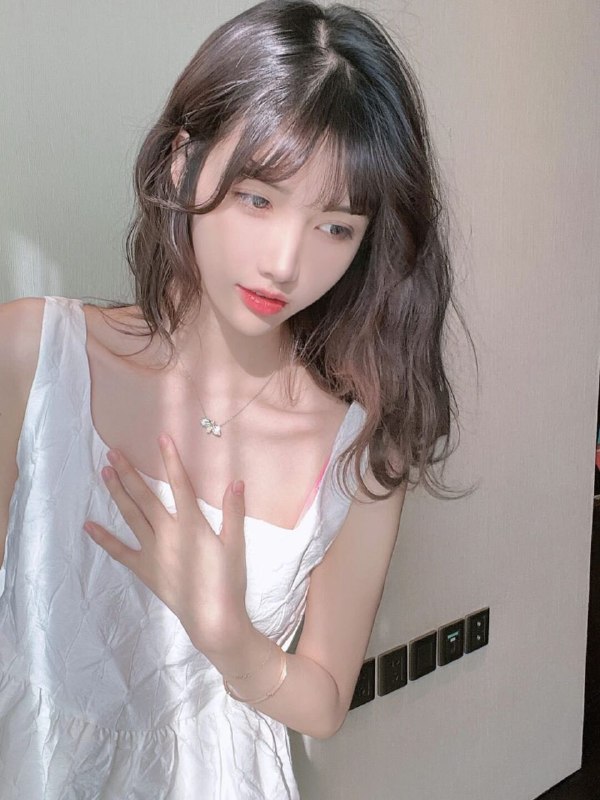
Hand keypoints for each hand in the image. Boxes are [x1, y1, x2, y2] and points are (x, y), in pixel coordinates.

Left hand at [83, 434, 249, 652]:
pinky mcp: (145, 569)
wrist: (212, 619)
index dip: (171, 459)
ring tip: (104, 473)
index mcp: (192, 524)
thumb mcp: (236, 544)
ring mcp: (153, 552)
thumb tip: (236, 481)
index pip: (180, 484)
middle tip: (112, 452)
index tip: (161, 438)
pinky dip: (104, 539)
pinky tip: (88, 525)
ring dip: (117, 493)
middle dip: (129, 472)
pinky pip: (121, 552)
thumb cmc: (228, 581)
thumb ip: (234, 511)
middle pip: (145, 497)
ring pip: (131, 516)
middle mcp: (167, 533)